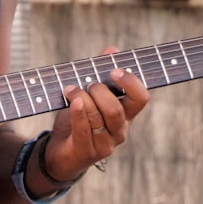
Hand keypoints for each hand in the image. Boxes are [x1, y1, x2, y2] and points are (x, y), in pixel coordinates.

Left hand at [44, 46, 148, 180]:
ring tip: (71, 89)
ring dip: (83, 98)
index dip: (131, 83)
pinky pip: (84, 130)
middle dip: (100, 92)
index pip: (141, 98)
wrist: (61, 152)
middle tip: (88, 84)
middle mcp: (119, 130)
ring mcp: (105, 143)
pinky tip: (74, 102)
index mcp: (126, 113)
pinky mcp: (87, 152)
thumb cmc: (79, 119)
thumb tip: (112, 50)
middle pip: (117, 109)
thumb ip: (100, 73)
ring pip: (99, 118)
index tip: (115, 70)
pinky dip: (78, 114)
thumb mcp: (89, 94)